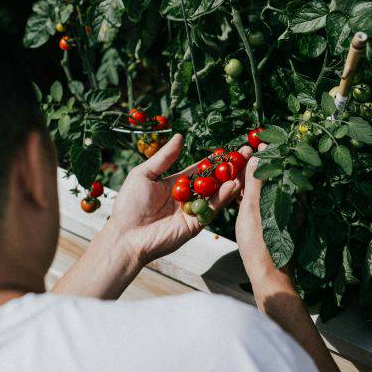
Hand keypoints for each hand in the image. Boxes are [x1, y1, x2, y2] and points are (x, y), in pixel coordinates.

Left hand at [108, 134, 252, 264]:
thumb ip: (164, 157)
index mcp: (176, 184)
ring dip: (231, 180)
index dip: (214, 160)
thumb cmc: (129, 204)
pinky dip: (223, 197)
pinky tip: (233, 184)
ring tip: (244, 167)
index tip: (229, 149)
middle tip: (245, 154)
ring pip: (217, 193)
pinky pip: (212, 208)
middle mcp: (188, 197)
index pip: (200, 169)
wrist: (126, 235)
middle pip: (213, 180)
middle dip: (229, 168)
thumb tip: (179, 136)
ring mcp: (193, 210)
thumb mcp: (144, 174)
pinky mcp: (196, 224)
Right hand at [235, 143, 287, 282]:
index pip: (280, 163)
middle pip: (274, 174)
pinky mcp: (278, 221)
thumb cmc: (259, 242)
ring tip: (237, 172)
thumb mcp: (253, 207)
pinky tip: (241, 194)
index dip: (267, 151)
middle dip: (259, 163)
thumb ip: (256, 180)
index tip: (254, 142)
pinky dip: (254, 194)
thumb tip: (259, 153)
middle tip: (241, 155)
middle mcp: (291, 201)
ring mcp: (285, 211)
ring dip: (255, 179)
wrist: (268, 275)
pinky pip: (266, 200)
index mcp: (289, 194)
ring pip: (269, 188)